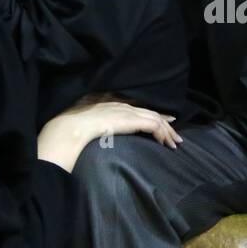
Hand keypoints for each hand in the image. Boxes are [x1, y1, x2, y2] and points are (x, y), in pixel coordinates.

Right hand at [36, 96, 182, 171]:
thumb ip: (96, 123)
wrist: (72, 126)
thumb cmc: (73, 127)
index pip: (138, 108)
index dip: (153, 114)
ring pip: (155, 119)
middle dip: (165, 124)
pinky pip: (153, 126)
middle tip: (175, 136)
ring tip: (175, 143)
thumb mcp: (86, 121)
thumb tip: (98, 132)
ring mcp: (127, 111)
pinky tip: (165, 143)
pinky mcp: (131, 120)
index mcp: (112, 104)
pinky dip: (162, 134)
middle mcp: (122, 105)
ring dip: (167, 132)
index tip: (165, 119)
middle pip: (150, 113)